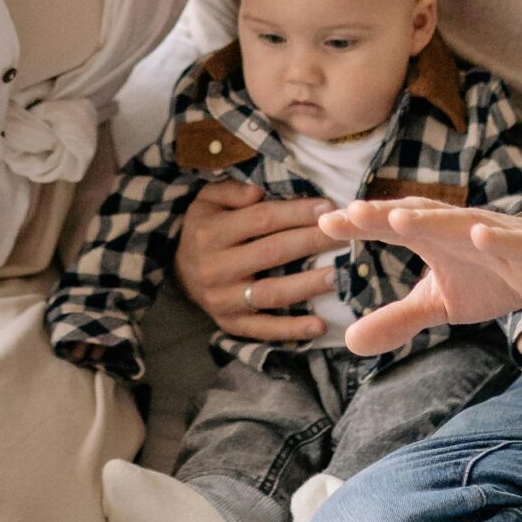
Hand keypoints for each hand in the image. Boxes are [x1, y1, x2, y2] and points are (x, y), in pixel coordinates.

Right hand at [174, 179, 331, 343]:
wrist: (175, 269)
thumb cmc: (202, 228)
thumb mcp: (206, 200)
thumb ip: (231, 191)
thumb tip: (258, 193)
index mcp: (211, 233)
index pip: (261, 220)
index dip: (296, 213)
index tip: (328, 209)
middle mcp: (216, 267)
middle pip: (272, 253)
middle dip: (312, 242)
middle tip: (345, 236)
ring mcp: (223, 299)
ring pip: (272, 292)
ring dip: (308, 285)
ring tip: (339, 275)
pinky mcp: (230, 324)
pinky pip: (263, 329)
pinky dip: (292, 330)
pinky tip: (320, 325)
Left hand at [328, 200, 521, 358]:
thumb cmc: (491, 277)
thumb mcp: (440, 304)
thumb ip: (397, 318)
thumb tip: (349, 343)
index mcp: (433, 238)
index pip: (391, 227)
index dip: (361, 225)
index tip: (325, 224)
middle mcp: (457, 229)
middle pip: (418, 217)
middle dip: (386, 215)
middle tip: (352, 213)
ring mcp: (492, 234)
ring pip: (459, 223)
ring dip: (431, 220)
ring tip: (400, 219)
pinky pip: (510, 242)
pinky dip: (495, 238)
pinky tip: (478, 234)